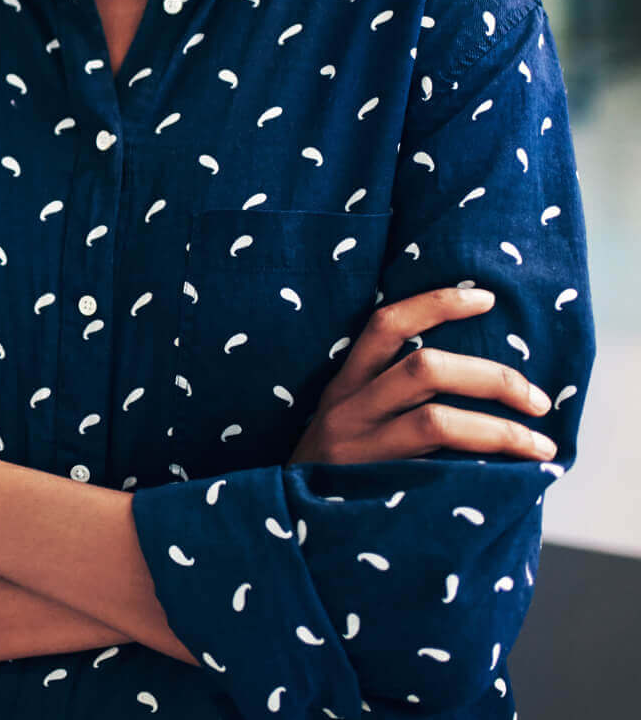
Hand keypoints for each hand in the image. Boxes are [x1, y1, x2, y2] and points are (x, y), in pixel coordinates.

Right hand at [288, 286, 557, 466]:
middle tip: (538, 399)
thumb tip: (469, 382)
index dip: (437, 303)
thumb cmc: (331, 475)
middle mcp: (349, 409)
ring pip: (436, 420)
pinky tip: (516, 477)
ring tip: (541, 445)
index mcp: (344, 385)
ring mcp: (361, 451)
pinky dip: (484, 468)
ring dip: (501, 428)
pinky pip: (438, 472)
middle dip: (493, 377)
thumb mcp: (346, 425)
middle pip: (424, 368)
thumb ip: (387, 401)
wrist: (291, 534)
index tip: (487, 298)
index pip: (386, 323)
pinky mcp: (376, 489)